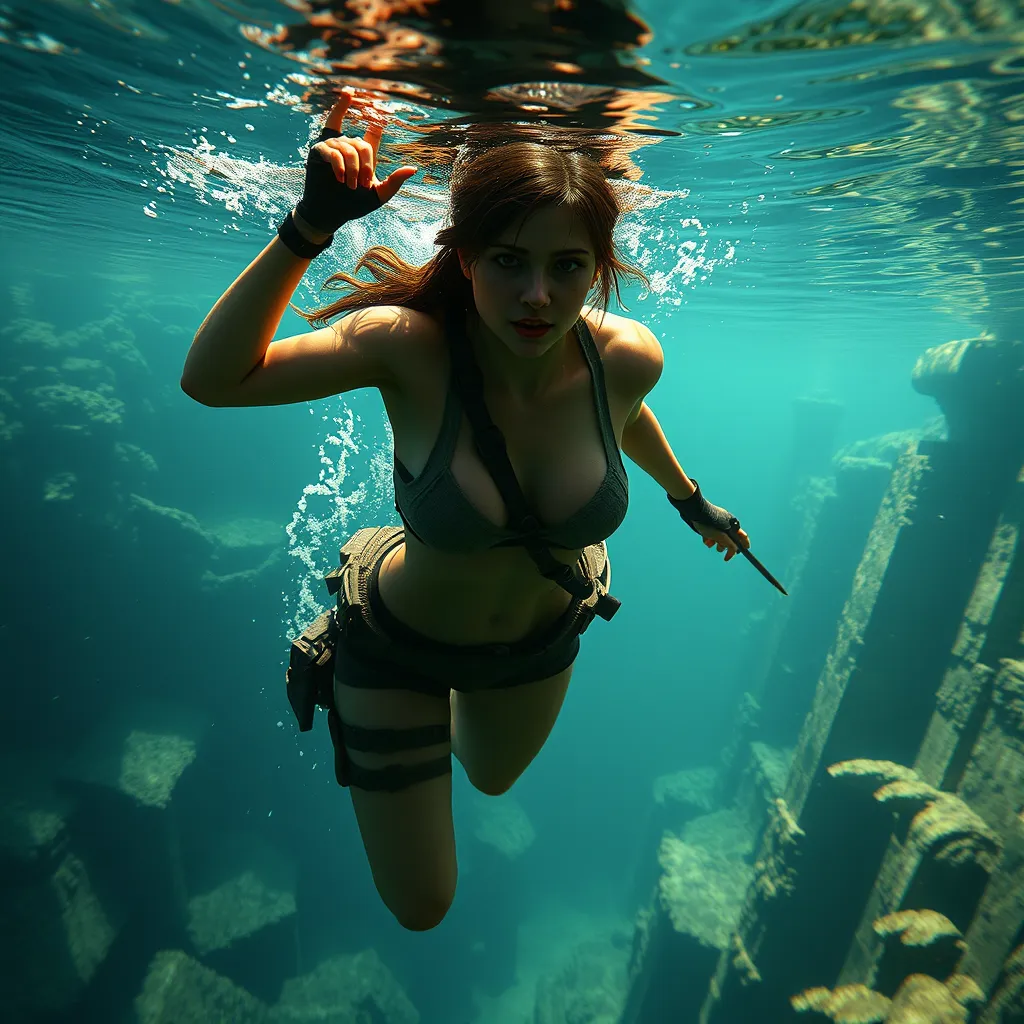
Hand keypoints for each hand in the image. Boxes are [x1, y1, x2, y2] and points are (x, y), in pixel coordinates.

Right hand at [296, 91, 417, 233]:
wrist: (332, 214)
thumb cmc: (355, 204)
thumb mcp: (380, 194)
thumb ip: (395, 181)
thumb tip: (414, 169)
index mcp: (364, 153)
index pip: (373, 129)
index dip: (376, 116)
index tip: (381, 102)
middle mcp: (348, 145)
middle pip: (362, 144)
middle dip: (365, 165)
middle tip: (362, 184)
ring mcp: (333, 146)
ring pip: (348, 148)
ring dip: (352, 168)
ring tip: (350, 185)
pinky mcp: (318, 152)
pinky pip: (332, 150)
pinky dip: (339, 164)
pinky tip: (340, 177)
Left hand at [694, 522, 749, 561]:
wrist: (695, 511)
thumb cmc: (709, 524)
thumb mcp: (721, 537)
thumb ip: (730, 545)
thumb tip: (734, 551)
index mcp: (733, 525)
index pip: (743, 536)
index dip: (745, 544)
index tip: (746, 550)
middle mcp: (727, 524)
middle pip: (729, 539)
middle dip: (723, 545)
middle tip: (718, 548)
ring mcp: (718, 523)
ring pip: (719, 537)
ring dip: (714, 542)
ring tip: (709, 542)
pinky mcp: (709, 523)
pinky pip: (711, 534)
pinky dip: (708, 538)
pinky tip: (705, 539)